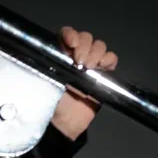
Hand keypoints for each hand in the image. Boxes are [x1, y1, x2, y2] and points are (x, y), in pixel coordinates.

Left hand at [50, 25, 118, 139]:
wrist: (65, 123)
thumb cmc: (51, 103)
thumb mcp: (45, 82)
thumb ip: (50, 66)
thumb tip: (53, 55)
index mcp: (60, 54)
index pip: (67, 34)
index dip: (70, 34)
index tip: (71, 43)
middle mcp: (76, 55)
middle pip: (86, 37)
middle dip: (84, 46)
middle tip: (79, 62)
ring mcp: (91, 63)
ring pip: (99, 45)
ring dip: (96, 53)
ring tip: (88, 68)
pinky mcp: (104, 74)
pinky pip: (111, 59)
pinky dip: (109, 59)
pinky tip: (103, 67)